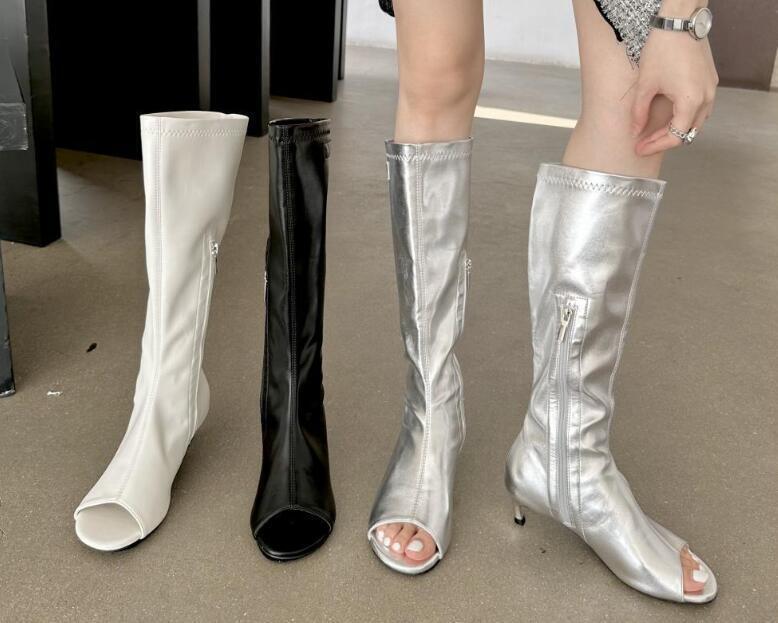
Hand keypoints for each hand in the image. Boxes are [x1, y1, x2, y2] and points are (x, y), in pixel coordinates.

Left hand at [631, 19, 718, 155]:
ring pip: (696, 122)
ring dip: (677, 130)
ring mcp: (711, 89)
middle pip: (688, 132)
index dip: (655, 146)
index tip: (640, 149)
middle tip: (645, 143)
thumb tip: (635, 131)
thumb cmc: (663, 49)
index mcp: (691, 101)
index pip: (675, 136)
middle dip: (665, 140)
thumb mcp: (645, 85)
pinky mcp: (710, 81)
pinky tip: (669, 117)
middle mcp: (706, 98)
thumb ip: (639, 112)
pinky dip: (685, 117)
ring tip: (655, 132)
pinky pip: (701, 108)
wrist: (680, 23)